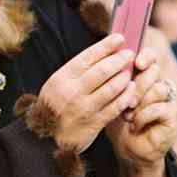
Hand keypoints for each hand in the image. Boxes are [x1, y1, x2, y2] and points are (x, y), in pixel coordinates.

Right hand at [35, 34, 135, 151]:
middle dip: (120, 60)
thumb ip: (77, 71)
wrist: (45, 137)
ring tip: (130, 72)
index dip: (106, 46)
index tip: (120, 38)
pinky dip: (126, 96)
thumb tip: (104, 52)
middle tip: (130, 54)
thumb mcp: (58, 84)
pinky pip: (115, 107)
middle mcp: (72, 91)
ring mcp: (83, 108)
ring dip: (125, 78)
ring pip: (112, 88)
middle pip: (103, 70)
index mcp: (62, 78)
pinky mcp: (94, 123)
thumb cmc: (56, 105)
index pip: (88, 56)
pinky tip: (131, 90)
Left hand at [106, 49, 176, 172]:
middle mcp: (158, 86)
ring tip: (127, 115)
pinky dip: (144, 116)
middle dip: (138, 84)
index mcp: (143, 78)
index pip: (150, 58)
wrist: (129, 151)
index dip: (146, 56)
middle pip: (154, 71)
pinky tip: (135, 125)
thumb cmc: (119, 124)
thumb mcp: (112, 100)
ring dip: (140, 101)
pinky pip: (161, 107)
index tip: (136, 62)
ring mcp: (167, 101)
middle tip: (126, 100)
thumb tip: (109, 64)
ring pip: (159, 88)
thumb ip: (114, 84)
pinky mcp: (172, 116)